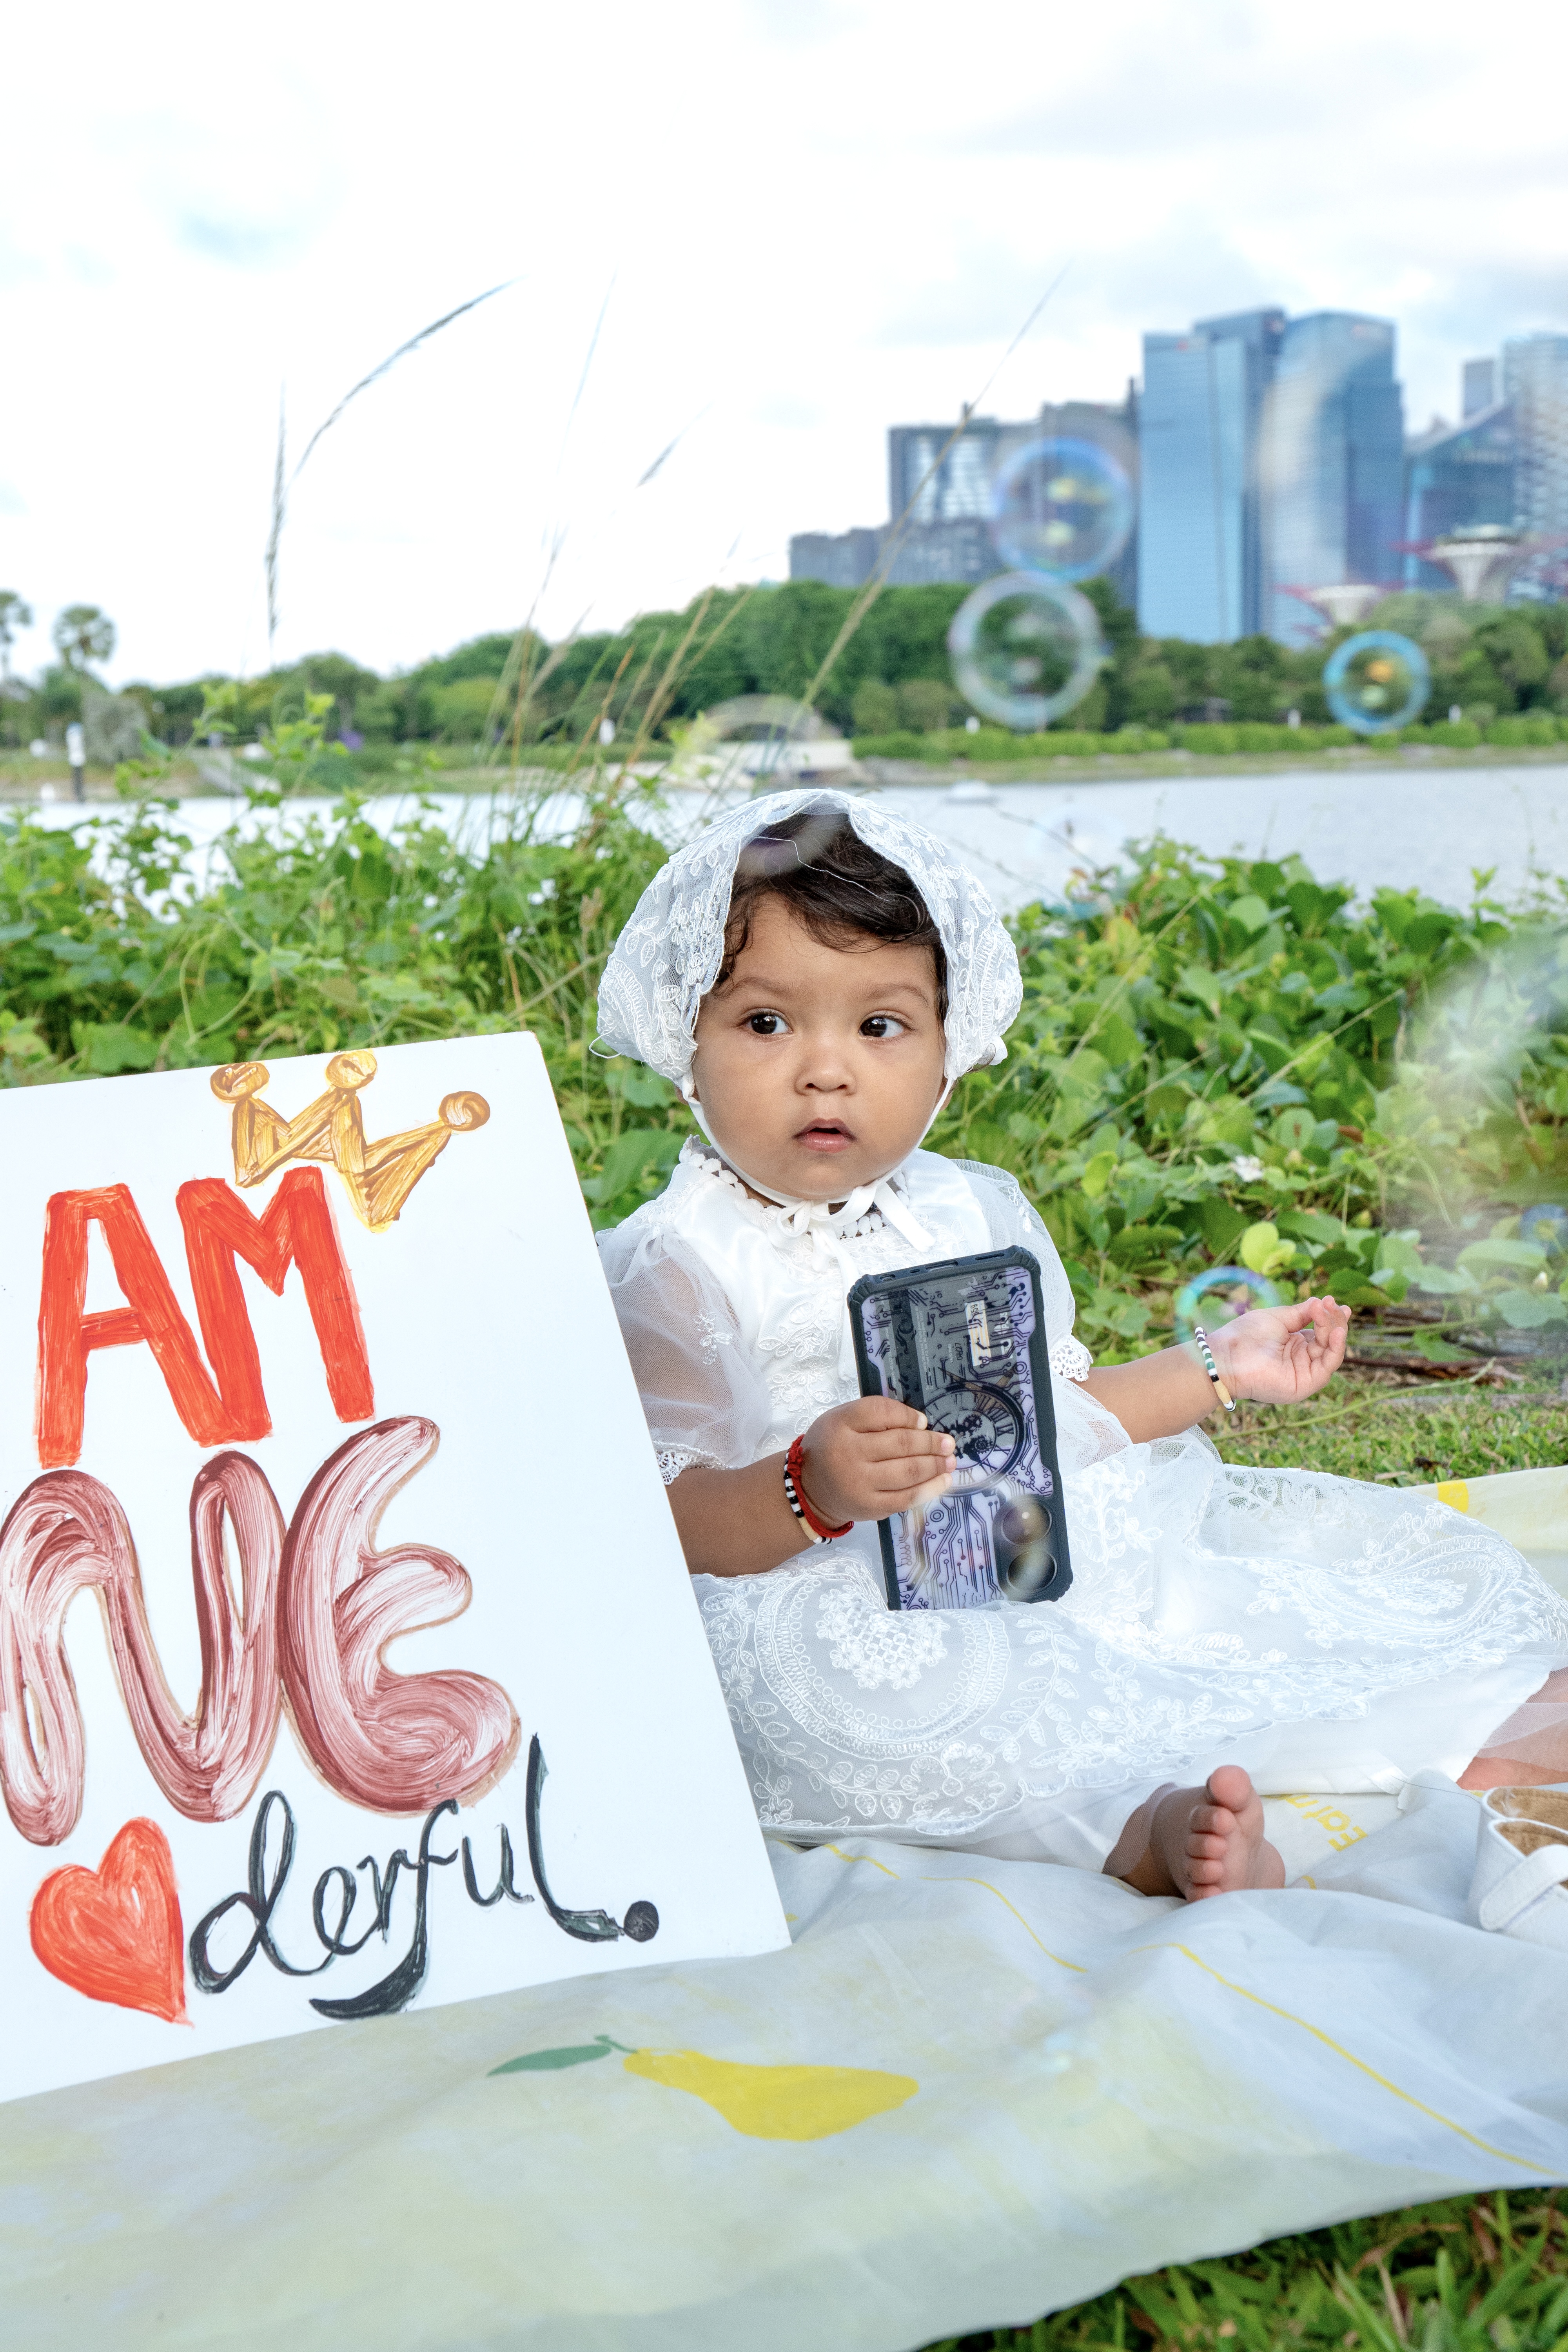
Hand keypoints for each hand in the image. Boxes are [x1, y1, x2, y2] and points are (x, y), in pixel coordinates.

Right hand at [798, 1398, 955, 1526]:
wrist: (810, 1491)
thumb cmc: (832, 1449)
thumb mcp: (841, 1421)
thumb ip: (873, 1416)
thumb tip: (920, 1424)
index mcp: (839, 1426)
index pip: (880, 1412)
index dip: (907, 1415)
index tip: (923, 1422)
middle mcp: (848, 1454)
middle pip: (900, 1443)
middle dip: (931, 1442)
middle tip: (948, 1442)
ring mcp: (860, 1484)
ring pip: (908, 1471)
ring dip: (936, 1464)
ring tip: (950, 1459)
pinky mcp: (870, 1507)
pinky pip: (907, 1497)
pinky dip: (930, 1488)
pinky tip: (943, 1480)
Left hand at [1209, 1296, 1350, 1405]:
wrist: (1227, 1356)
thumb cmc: (1246, 1336)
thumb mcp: (1278, 1318)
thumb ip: (1302, 1313)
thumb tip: (1322, 1302)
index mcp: (1293, 1345)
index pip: (1320, 1331)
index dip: (1328, 1317)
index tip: (1331, 1300)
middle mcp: (1301, 1360)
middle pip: (1328, 1341)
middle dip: (1333, 1321)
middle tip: (1331, 1303)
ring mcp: (1304, 1373)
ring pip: (1331, 1352)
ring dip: (1335, 1330)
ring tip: (1333, 1312)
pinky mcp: (1305, 1385)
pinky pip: (1328, 1367)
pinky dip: (1336, 1348)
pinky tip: (1336, 1331)